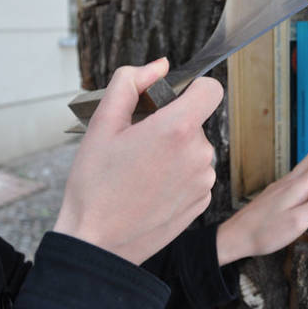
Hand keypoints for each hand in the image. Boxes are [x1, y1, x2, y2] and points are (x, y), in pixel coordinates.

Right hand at [54, 58, 222, 264]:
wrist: (97, 242)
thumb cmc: (95, 184)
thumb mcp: (102, 124)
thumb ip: (130, 83)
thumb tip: (160, 66)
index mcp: (177, 129)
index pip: (212, 89)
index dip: (193, 89)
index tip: (172, 102)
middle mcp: (199, 154)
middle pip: (196, 122)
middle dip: (172, 125)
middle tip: (139, 146)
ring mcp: (204, 180)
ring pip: (196, 150)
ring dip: (176, 153)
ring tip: (143, 171)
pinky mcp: (203, 202)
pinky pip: (197, 175)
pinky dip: (180, 176)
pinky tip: (152, 189)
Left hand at [216, 144, 307, 264]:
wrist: (236, 236)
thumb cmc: (265, 232)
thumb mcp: (297, 223)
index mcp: (296, 189)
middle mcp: (287, 184)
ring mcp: (277, 189)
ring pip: (300, 171)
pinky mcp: (271, 196)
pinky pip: (293, 180)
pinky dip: (303, 175)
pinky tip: (304, 184)